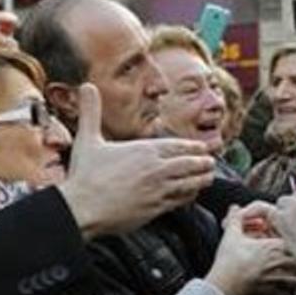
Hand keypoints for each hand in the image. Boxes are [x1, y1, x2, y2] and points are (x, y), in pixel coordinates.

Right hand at [58, 84, 215, 238]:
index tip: (203, 148)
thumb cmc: (85, 175)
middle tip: (211, 162)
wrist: (83, 208)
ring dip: (201, 179)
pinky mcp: (156, 209)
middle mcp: (156, 169)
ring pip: (189, 183)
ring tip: (209, 177)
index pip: (178, 146)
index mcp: (144, 150)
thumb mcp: (87, 139)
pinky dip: (188, 196)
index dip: (193, 147)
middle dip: (203, 162)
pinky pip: (179, 201)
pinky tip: (191, 195)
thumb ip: (91, 112)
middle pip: (190, 164)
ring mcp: (158, 190)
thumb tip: (87, 85)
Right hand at [206, 206, 293, 294]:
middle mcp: (280, 263)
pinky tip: (284, 290)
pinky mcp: (272, 294)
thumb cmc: (228, 262)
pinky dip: (287, 293)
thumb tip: (235, 208)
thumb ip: (236, 219)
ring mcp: (277, 280)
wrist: (223, 286)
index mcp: (274, 247)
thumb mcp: (231, 235)